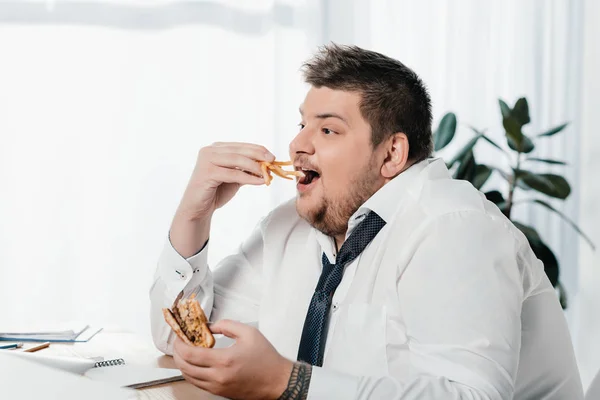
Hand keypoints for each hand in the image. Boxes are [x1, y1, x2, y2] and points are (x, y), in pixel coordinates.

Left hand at [173, 320, 293, 399]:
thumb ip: (227, 325)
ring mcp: (218, 387)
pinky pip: (198, 384)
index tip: (179, 337)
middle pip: (185, 367)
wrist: (277, 381)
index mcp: (224, 360)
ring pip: (189, 378)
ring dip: (182, 365)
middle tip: (178, 344)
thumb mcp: (249, 333)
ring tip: (184, 353)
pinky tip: (194, 365)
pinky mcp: (220, 393)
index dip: (180, 345)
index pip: (191, 354)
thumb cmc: (266, 358)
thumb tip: (210, 327)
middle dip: (177, 354)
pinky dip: (191, 374)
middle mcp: (218, 376)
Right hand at [178, 142, 274, 219]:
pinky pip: (233, 174)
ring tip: (267, 174)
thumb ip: (246, 169)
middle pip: (239, 150)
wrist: (198, 208)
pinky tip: (260, 181)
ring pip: (236, 160)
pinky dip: (248, 177)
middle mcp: (210, 151)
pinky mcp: (207, 172)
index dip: (258, 150)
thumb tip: (267, 165)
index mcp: (216, 149)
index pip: (241, 146)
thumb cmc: (216, 192)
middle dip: (258, 155)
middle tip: (272, 161)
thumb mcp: (235, 177)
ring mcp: (206, 160)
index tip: (272, 156)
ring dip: (255, 166)